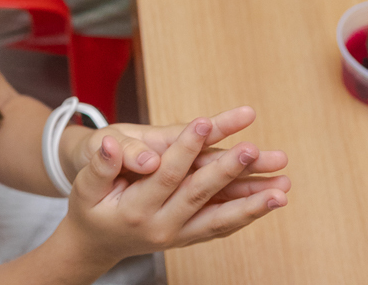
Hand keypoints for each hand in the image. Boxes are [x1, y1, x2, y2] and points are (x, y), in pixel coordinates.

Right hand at [60, 116, 288, 269]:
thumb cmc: (88, 210)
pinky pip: (221, 227)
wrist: (93, 246)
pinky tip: (269, 202)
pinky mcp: (189, 238)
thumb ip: (100, 166)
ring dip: (252, 204)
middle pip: (200, 196)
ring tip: (282, 189)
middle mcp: (162, 227)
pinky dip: (246, 215)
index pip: (167, 175)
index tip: (205, 122)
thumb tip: (109, 143)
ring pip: (220, 219)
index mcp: (136, 211)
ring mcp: (178, 236)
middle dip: (229, 172)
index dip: (187, 148)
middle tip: (254, 151)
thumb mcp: (85, 187)